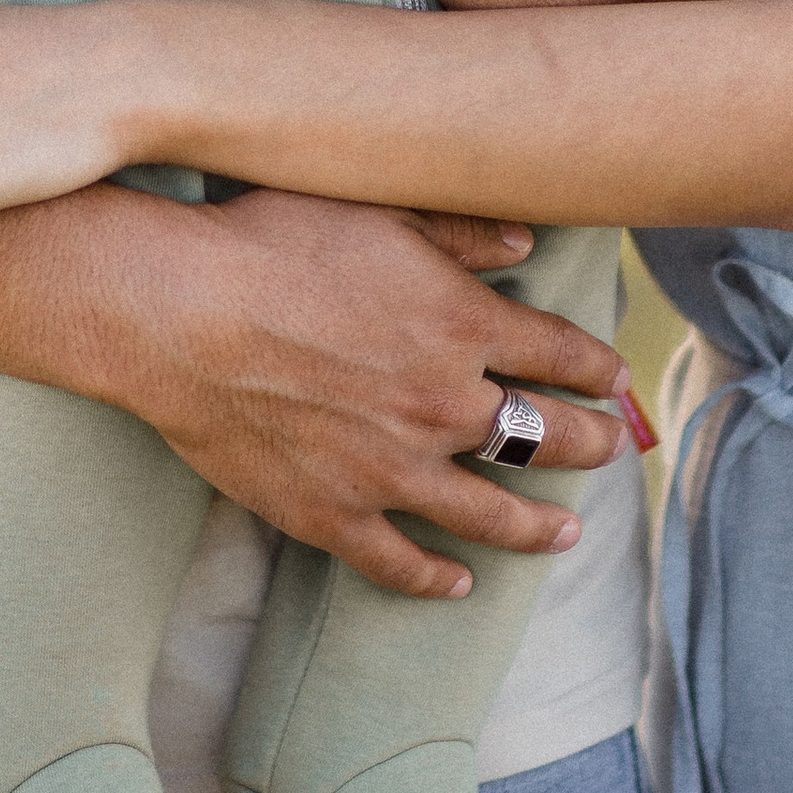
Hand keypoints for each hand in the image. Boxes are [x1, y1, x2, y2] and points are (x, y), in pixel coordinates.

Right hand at [129, 188, 631, 597]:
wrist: (180, 313)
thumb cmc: (272, 242)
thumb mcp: (378, 209)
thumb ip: (460, 230)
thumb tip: (526, 245)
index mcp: (463, 327)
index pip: (560, 355)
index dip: (596, 369)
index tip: (612, 379)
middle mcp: (443, 405)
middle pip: (544, 438)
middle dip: (588, 443)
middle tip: (609, 449)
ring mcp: (391, 470)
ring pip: (491, 513)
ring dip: (537, 525)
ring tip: (566, 533)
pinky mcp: (334, 514)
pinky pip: (400, 562)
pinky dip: (435, 578)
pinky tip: (457, 583)